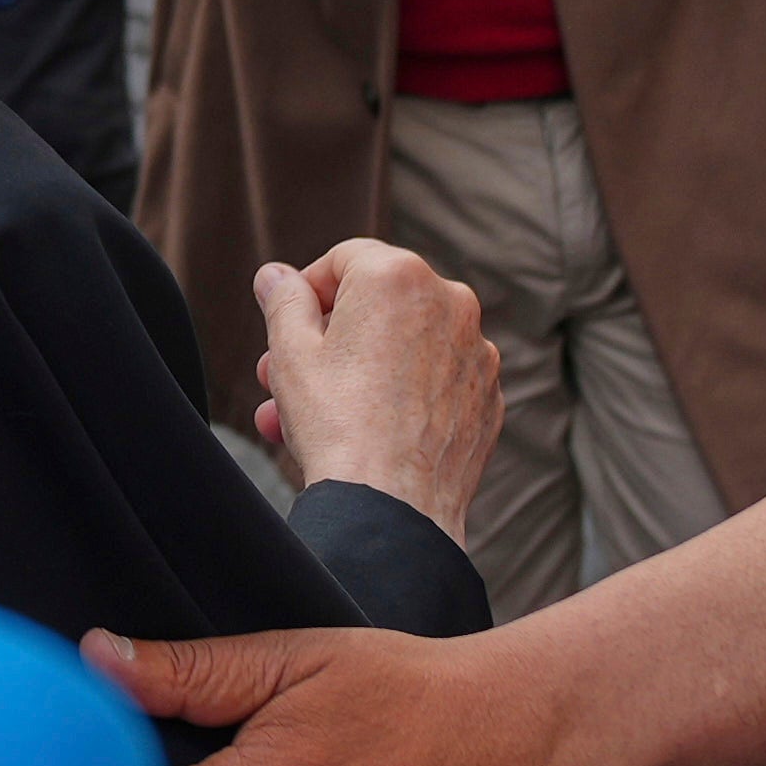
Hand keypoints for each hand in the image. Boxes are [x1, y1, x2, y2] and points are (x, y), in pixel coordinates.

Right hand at [243, 237, 494, 530]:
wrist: (394, 506)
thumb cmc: (338, 425)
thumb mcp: (291, 353)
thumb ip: (283, 301)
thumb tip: (277, 276)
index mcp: (399, 276)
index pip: (345, 259)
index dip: (308, 290)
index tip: (288, 325)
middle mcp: (451, 301)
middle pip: (378, 304)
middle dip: (330, 338)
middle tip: (288, 374)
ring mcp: (477, 351)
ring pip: (407, 346)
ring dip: (363, 369)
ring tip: (318, 414)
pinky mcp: (488, 395)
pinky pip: (437, 381)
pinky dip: (406, 395)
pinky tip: (371, 429)